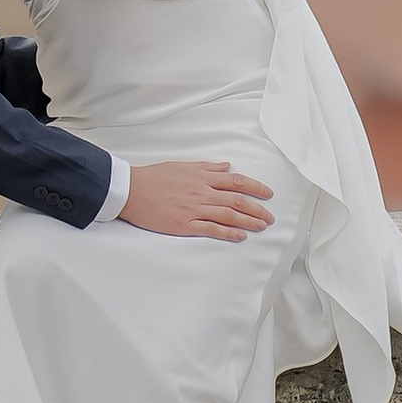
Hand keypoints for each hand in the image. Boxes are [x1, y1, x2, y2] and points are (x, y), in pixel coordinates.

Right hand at [120, 161, 276, 241]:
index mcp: (201, 177)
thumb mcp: (182, 165)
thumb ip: (206, 167)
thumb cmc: (154, 177)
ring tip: (262, 226)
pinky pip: (211, 229)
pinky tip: (240, 237)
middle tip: (270, 217)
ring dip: (248, 221)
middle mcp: (201, 192)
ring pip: (227, 215)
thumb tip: (226, 166)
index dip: (255, 187)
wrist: (130, 190)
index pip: (235, 181)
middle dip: (257, 209)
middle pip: (237, 200)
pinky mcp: (184, 224)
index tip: (268, 193)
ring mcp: (193, 209)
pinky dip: (228, 233)